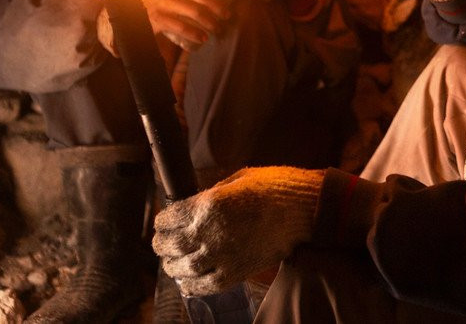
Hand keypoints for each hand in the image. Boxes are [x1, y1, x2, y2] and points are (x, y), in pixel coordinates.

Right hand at [142, 0, 232, 48]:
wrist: (136, 10)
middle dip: (217, 6)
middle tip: (226, 16)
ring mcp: (162, 1)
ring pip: (194, 11)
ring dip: (210, 22)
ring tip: (217, 29)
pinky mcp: (157, 17)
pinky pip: (181, 26)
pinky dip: (194, 33)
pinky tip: (203, 38)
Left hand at [152, 167, 322, 296]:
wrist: (304, 211)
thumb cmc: (275, 188)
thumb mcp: (237, 179)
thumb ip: (212, 193)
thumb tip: (194, 204)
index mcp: (208, 205)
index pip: (169, 217)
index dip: (162, 219)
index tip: (163, 220)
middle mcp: (210, 233)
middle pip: (170, 244)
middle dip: (161, 242)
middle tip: (161, 241)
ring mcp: (222, 256)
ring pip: (182, 267)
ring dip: (172, 264)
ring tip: (171, 261)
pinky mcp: (236, 273)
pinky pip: (204, 286)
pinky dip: (190, 285)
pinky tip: (186, 280)